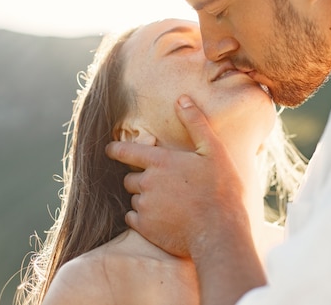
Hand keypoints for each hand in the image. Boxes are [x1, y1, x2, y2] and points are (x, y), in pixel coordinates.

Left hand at [106, 95, 248, 258]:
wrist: (220, 231)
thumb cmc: (221, 189)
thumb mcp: (213, 150)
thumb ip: (195, 123)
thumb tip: (182, 99)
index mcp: (160, 161)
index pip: (126, 151)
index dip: (116, 149)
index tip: (109, 149)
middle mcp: (147, 182)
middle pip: (130, 178)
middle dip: (142, 179)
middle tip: (164, 185)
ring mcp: (144, 206)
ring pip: (134, 199)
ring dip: (145, 199)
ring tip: (169, 204)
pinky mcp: (145, 228)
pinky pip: (132, 219)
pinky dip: (143, 218)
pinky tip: (163, 219)